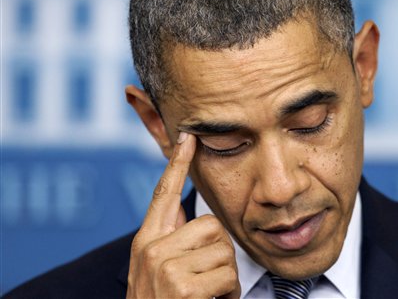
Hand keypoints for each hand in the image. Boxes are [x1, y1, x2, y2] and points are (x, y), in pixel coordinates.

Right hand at [127, 132, 240, 298]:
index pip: (164, 194)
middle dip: (219, 254)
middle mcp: (151, 249)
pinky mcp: (182, 286)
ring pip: (224, 250)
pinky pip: (228, 275)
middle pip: (211, 225)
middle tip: (205, 281)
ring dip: (225, 277)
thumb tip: (185, 210)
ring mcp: (165, 267)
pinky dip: (228, 294)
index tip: (189, 136)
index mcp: (147, 242)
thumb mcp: (159, 271)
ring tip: (206, 295)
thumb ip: (171, 240)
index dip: (177, 163)